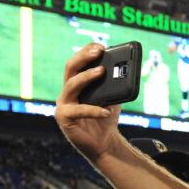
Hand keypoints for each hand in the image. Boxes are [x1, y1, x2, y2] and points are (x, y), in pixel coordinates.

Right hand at [55, 44, 120, 161]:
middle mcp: (67, 91)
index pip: (78, 62)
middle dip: (84, 57)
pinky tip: (106, 110)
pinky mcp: (64, 118)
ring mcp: (64, 104)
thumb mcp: (113, 98)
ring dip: (87, 76)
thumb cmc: (106, 117)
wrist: (104, 142)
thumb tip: (124, 70)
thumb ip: (114, 85)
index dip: (86, 51)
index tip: (100, 45)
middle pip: (70, 68)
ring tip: (102, 71)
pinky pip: (79, 111)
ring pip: (71, 85)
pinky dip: (94, 110)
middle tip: (98, 51)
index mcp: (76, 83)